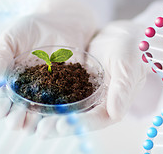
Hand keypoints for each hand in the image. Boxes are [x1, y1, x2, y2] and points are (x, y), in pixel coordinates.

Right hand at [0, 0, 96, 134]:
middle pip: (20, 115)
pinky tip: (58, 112)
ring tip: (36, 117)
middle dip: (16, 119)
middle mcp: (28, 93)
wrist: (61, 22)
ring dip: (37, 121)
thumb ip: (0, 58)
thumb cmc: (31, 29)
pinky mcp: (69, 90)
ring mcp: (49, 94)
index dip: (0, 108)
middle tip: (18, 116)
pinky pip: (65, 106)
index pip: (2, 102)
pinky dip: (61, 111)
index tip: (1, 109)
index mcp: (10, 84)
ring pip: (41, 116)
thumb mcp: (10, 38)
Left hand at [36, 20, 162, 137]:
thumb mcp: (127, 66)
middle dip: (58, 124)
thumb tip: (116, 114)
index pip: (96, 120)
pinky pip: (61, 90)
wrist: (125, 34)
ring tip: (30, 118)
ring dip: (50, 114)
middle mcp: (98, 103)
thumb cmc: (132, 50)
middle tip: (40, 129)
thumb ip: (122, 89)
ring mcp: (86, 93)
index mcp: (113, 105)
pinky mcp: (76, 82)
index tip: (60, 125)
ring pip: (67, 107)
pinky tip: (32, 96)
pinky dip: (49, 95)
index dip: (79, 124)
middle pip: (78, 118)